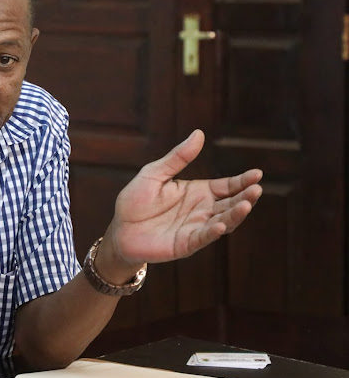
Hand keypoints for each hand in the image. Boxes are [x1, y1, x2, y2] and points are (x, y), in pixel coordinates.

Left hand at [106, 130, 262, 266]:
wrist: (119, 230)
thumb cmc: (135, 202)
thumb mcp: (154, 174)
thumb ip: (177, 158)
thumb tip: (199, 133)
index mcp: (198, 192)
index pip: (227, 185)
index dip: (242, 181)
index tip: (257, 174)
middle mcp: (202, 210)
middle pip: (230, 203)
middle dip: (245, 196)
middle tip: (256, 188)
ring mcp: (196, 227)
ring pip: (223, 221)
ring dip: (236, 214)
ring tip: (246, 204)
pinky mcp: (186, 243)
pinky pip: (203, 237)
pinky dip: (214, 232)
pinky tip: (222, 225)